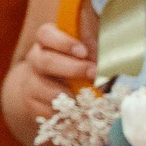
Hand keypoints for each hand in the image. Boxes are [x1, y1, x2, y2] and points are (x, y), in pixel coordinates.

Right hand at [14, 22, 96, 145]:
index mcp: (48, 41)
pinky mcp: (30, 102)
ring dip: (70, 95)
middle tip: (94, 74)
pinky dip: (65, 112)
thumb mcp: (89, 53)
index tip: (83, 52)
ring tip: (87, 98)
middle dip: (71, 69)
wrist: (50, 88)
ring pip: (44, 88)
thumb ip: (97, 52)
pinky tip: (75, 110)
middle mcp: (35, 58)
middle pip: (44, 61)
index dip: (63, 42)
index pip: (46, 34)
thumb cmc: (78, 66)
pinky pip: (46, 109)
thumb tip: (114, 59)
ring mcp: (30, 81)